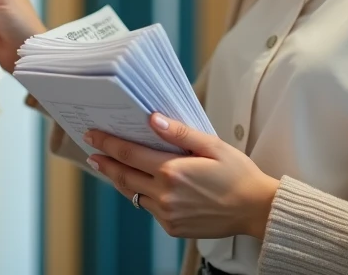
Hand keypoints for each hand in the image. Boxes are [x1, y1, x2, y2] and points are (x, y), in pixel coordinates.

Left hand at [85, 114, 278, 239]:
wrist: (255, 210)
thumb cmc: (238, 174)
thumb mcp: (212, 146)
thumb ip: (180, 133)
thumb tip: (153, 119)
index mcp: (172, 171)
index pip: (129, 154)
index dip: (108, 143)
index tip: (93, 135)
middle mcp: (165, 195)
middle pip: (123, 176)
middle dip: (105, 162)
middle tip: (92, 151)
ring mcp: (167, 214)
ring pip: (133, 194)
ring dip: (120, 180)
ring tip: (109, 166)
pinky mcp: (173, 227)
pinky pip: (149, 209)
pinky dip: (141, 195)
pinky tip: (141, 185)